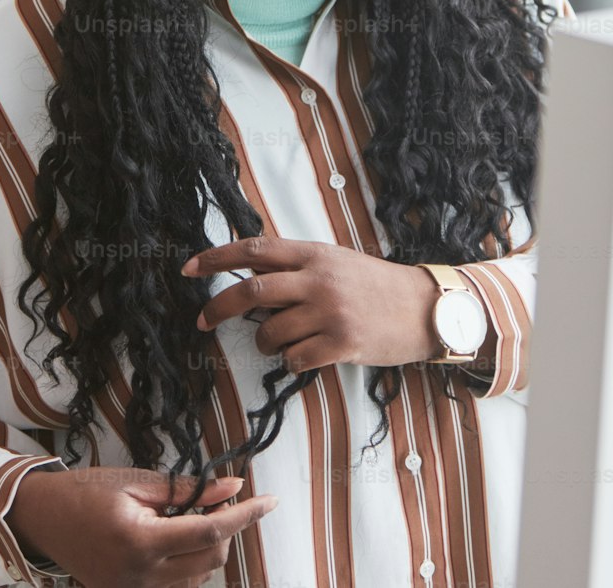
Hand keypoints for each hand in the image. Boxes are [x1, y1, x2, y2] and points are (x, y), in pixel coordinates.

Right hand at [5, 463, 277, 586]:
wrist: (45, 520)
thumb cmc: (88, 491)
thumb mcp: (138, 481)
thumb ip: (189, 489)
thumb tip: (233, 485)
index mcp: (141, 541)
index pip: (210, 530)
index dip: (245, 515)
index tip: (270, 501)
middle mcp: (140, 577)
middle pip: (211, 556)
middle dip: (224, 525)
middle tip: (212, 496)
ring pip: (199, 575)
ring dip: (207, 545)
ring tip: (182, 517)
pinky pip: (178, 587)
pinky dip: (188, 563)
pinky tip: (173, 538)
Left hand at [181, 236, 441, 370]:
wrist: (424, 308)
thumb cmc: (375, 285)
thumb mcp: (335, 261)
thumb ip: (296, 266)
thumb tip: (248, 275)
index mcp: (314, 253)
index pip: (255, 250)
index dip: (217, 258)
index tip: (189, 267)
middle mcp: (318, 279)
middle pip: (252, 292)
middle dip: (219, 307)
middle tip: (203, 321)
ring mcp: (330, 312)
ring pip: (270, 333)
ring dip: (265, 342)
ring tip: (283, 341)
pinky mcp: (341, 344)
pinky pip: (295, 360)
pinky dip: (291, 362)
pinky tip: (307, 355)